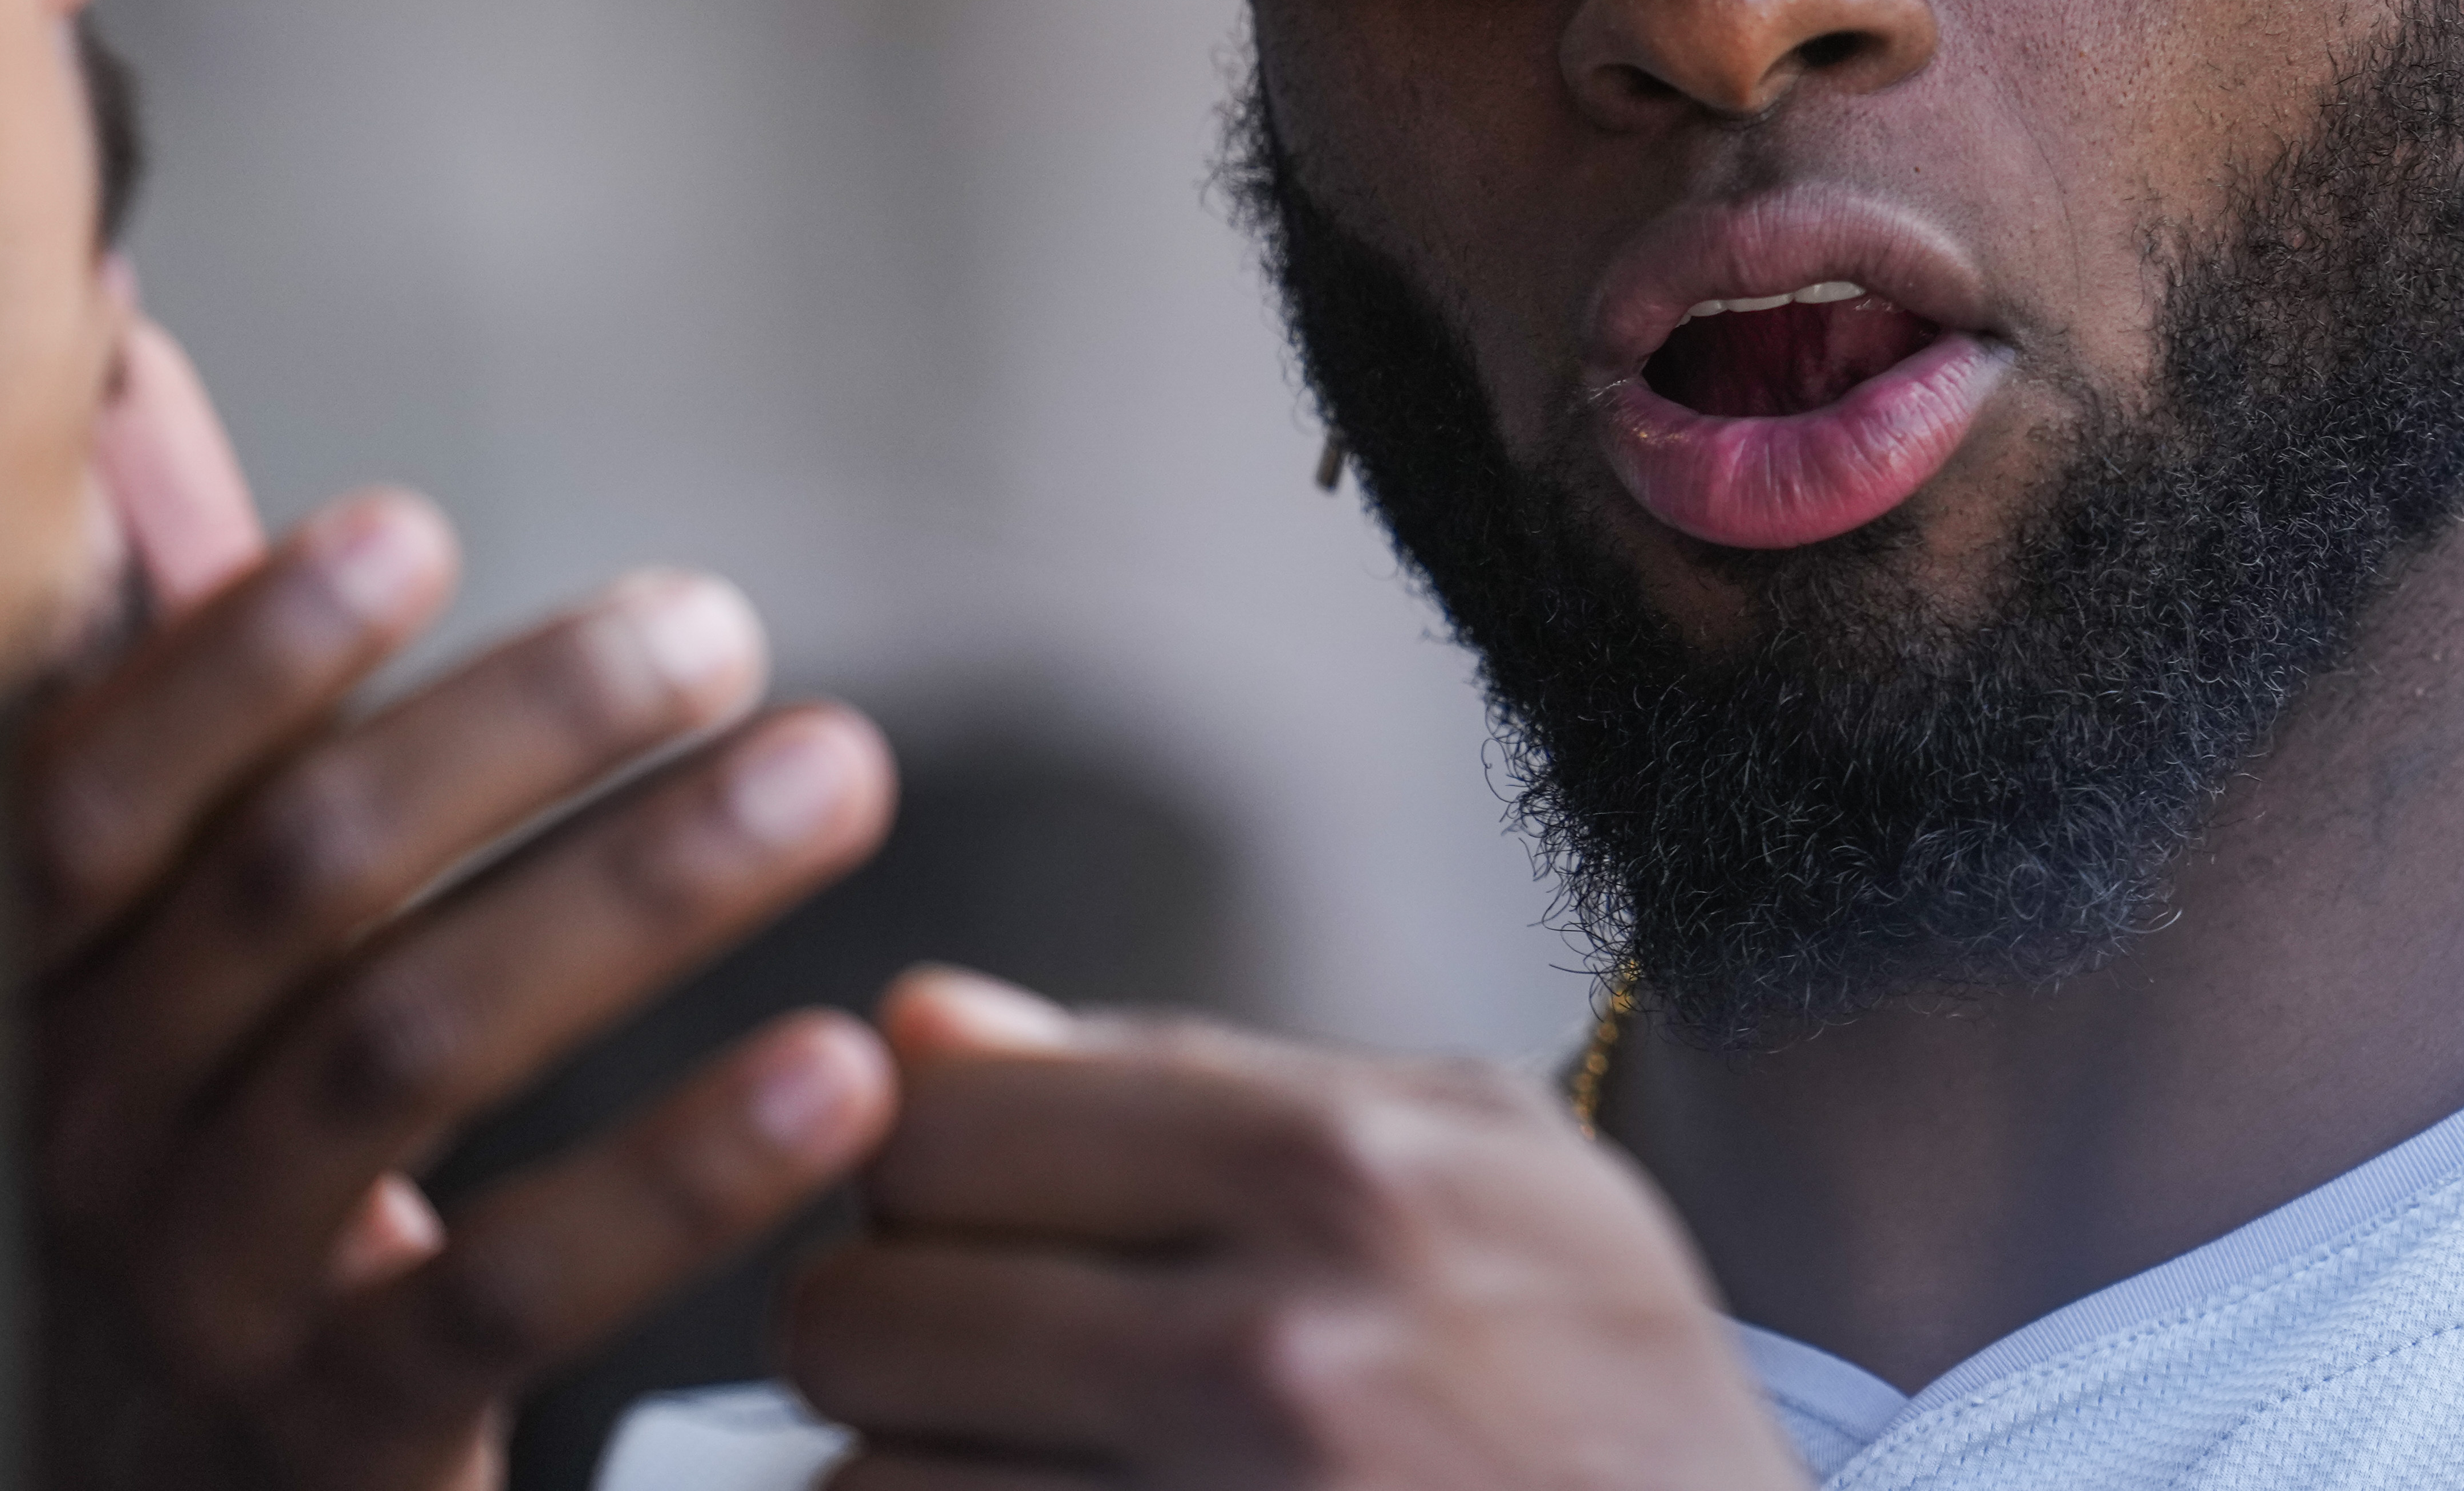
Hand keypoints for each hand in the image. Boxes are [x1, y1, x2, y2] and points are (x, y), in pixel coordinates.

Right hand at [10, 323, 899, 1488]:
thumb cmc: (198, 1169)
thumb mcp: (148, 973)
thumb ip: (194, 745)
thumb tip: (190, 428)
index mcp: (6, 997)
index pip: (92, 793)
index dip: (242, 654)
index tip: (413, 528)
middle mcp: (66, 1133)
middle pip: (297, 883)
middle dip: (525, 726)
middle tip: (721, 628)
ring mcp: (190, 1291)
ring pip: (411, 1046)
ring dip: (644, 885)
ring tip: (840, 768)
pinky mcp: (330, 1436)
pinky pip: (509, 1279)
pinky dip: (684, 1164)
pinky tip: (841, 1071)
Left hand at [781, 971, 1803, 1490]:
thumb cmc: (1603, 1403)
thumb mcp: (1471, 1173)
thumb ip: (1183, 1078)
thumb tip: (914, 1020)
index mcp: (1345, 1171)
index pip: (938, 1121)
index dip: (926, 1174)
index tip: (983, 1227)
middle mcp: (1278, 1353)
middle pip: (860, 1307)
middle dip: (885, 1340)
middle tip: (981, 1375)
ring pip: (862, 1483)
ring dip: (912, 1477)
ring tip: (1035, 1471)